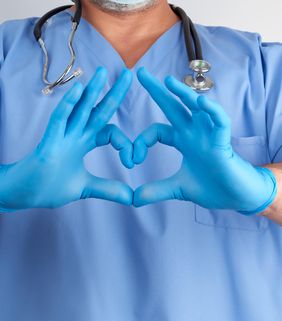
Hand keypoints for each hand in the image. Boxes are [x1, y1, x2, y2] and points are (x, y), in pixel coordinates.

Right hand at [0, 67, 133, 211]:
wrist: (25, 194)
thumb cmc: (50, 187)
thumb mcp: (85, 187)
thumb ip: (108, 189)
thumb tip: (131, 197)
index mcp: (83, 143)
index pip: (109, 132)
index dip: (124, 143)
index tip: (131, 161)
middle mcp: (75, 135)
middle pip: (97, 111)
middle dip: (113, 94)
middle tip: (129, 75)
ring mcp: (61, 137)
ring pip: (79, 109)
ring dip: (91, 90)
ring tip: (103, 72)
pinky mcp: (48, 142)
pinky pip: (59, 120)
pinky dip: (68, 105)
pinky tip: (79, 89)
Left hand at [132, 67, 276, 213]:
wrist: (236, 197)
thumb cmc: (211, 187)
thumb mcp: (177, 188)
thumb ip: (155, 191)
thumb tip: (133, 199)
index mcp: (181, 141)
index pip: (156, 131)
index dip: (141, 142)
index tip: (132, 159)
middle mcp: (193, 133)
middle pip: (173, 107)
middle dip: (157, 91)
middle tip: (139, 73)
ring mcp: (208, 135)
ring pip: (196, 108)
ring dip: (184, 94)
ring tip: (168, 82)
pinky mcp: (223, 142)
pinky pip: (219, 122)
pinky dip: (212, 112)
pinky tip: (201, 102)